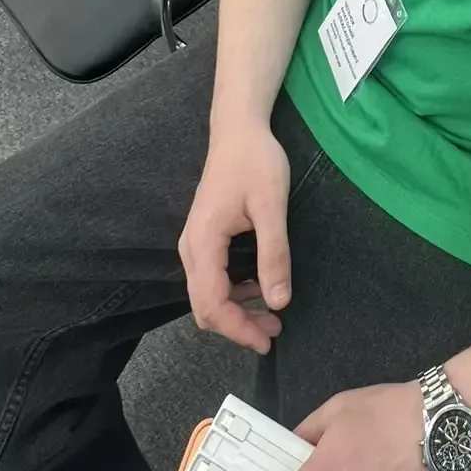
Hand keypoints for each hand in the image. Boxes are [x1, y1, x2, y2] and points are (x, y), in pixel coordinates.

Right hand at [178, 120, 291, 352]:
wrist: (238, 130)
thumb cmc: (255, 162)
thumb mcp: (272, 207)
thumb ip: (274, 255)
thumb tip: (279, 301)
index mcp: (203, 242)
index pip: (211, 303)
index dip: (238, 329)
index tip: (267, 341)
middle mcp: (191, 248)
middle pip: (204, 306)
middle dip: (237, 326)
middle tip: (274, 332)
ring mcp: (194, 243)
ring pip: (206, 295)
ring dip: (236, 312)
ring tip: (272, 316)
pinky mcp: (203, 239)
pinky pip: (211, 279)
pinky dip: (232, 294)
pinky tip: (259, 290)